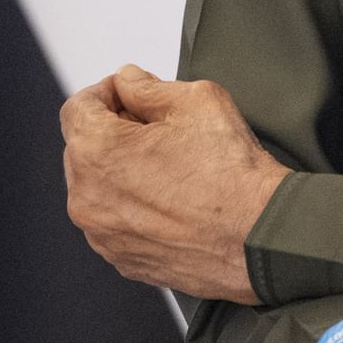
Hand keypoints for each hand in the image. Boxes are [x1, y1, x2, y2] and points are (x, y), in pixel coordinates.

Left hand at [59, 65, 286, 303]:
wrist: (264, 239)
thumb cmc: (234, 174)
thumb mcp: (195, 100)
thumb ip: (147, 86)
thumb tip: (128, 82)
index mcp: (96, 151)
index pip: (78, 107)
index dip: (106, 93)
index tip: (130, 95)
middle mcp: (88, 198)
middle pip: (84, 148)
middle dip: (113, 131)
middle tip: (157, 129)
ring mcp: (103, 235)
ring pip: (98, 187)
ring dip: (121, 171)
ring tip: (169, 167)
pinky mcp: (122, 260)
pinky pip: (115, 222)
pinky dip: (132, 207)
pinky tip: (172, 199)